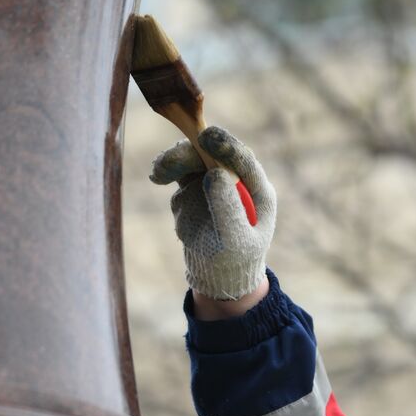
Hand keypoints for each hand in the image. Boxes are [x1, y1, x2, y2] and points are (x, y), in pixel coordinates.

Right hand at [150, 126, 276, 300]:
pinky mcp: (195, 193)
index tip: (205, 137)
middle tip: (165, 163)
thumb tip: (214, 174)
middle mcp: (236, 182)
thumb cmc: (235, 261)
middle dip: (188, 154)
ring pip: (192, 163)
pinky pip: (179, 181)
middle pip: (212, 154)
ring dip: (174, 164)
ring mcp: (214, 186)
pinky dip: (171, 186)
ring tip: (158, 174)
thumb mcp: (235, 240)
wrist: (220, 277)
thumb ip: (227, 208)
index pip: (242, 159)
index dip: (224, 145)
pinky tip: (169, 199)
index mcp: (257, 190)